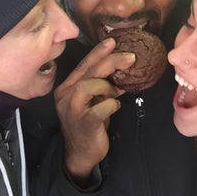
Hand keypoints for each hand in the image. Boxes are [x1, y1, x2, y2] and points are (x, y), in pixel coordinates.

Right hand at [55, 38, 134, 181]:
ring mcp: (72, 109)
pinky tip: (114, 107)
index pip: (83, 65)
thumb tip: (123, 74)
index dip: (98, 52)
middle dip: (110, 61)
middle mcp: (66, 95)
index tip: (112, 41)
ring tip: (114, 93)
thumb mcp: (94, 102)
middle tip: (130, 58)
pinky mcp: (84, 123)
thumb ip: (103, 88)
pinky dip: (111, 104)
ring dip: (107, 86)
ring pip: (89, 85)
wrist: (80, 154)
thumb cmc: (88, 125)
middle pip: (88, 71)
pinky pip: (100, 108)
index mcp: (67, 87)